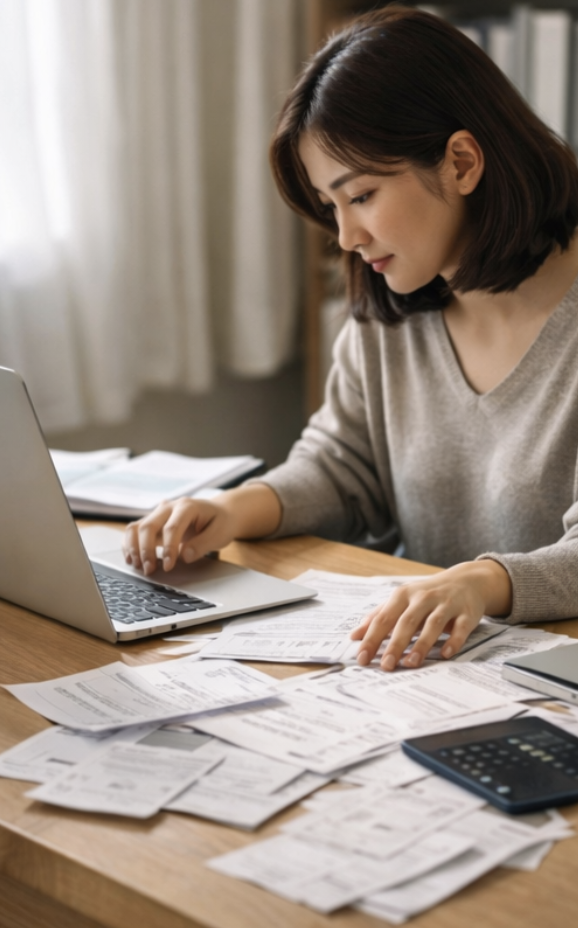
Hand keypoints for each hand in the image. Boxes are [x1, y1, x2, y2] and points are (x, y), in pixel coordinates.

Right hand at [123, 483, 281, 574]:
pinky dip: (129, 545)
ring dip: (134, 548)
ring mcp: (158, 513)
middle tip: (150, 570)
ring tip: (139, 566)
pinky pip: (134, 531)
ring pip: (137, 527)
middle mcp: (169, 507)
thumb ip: (203, 544)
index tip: (169, 567)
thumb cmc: (220, 522)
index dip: (168, 549)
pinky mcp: (153, 522)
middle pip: (149, 526)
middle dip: (146, 550)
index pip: (172, 527)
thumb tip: (184, 556)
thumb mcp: (220, 533)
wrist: (220, 513)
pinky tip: (132, 560)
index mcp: (187, 506)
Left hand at [350, 560, 511, 670]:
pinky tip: (445, 654)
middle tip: (386, 665)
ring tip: (411, 663)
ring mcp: (446, 604)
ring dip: (422, 644)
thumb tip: (354, 636)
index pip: (384, 618)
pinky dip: (453, 641)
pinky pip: (460, 627)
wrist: (466, 580)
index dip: (372, 638)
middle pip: (407, 621)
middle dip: (395, 644)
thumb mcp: (401, 600)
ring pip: (432, 624)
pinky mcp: (467, 612)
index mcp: (403, 595)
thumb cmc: (427, 595)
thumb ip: (379, 616)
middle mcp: (424, 597)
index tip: (363, 658)